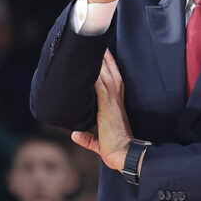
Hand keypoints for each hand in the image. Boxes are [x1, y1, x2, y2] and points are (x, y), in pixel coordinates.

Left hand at [72, 51, 132, 170]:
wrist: (125, 155)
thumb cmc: (116, 151)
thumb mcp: (99, 144)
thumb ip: (87, 138)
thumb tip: (75, 135)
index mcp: (117, 109)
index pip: (115, 85)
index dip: (111, 71)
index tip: (107, 59)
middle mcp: (117, 103)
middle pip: (113, 76)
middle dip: (108, 61)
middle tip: (103, 45)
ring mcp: (113, 104)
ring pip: (108, 77)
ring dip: (104, 63)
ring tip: (99, 48)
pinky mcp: (107, 108)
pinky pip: (101, 87)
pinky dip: (98, 76)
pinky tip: (94, 65)